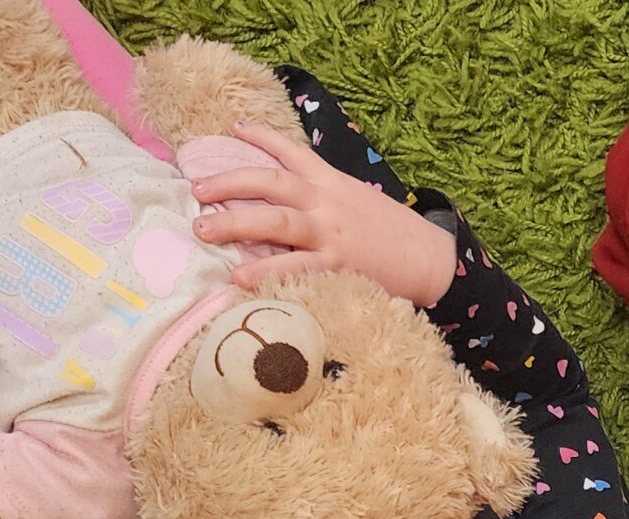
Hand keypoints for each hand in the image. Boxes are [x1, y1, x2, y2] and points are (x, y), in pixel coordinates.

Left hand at [191, 122, 456, 305]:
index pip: (290, 151)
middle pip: (268, 181)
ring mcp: (330, 233)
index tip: (233, 131)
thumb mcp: (360, 202)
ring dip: (233, 223)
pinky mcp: (338, 265)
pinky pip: (295, 266)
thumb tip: (296, 201)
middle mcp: (326, 202)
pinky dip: (266, 270)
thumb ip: (328, 198)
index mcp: (332, 183)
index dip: (260, 137)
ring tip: (202, 230)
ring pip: (274, 220)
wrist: (433, 259)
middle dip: (228, 183)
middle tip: (196, 191)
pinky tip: (241, 277)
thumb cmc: (395, 236)